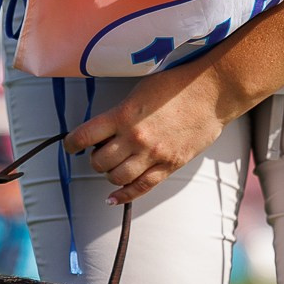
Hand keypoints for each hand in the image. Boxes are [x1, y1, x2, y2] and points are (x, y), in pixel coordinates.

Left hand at [64, 60, 244, 203]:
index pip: (84, 136)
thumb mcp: (140, 92)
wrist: (212, 92)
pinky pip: (141, 188)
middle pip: (99, 162)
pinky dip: (124, 196)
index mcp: (123, 116)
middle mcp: (134, 138)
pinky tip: (113, 198)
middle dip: (94, 159)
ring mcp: (152, 155)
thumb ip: (120, 113)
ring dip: (109, 174)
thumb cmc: (176, 85)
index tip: (71, 145)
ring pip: (116, 177)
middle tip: (99, 152)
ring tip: (112, 166)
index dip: (72, 143)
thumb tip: (104, 131)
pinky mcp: (169, 166)